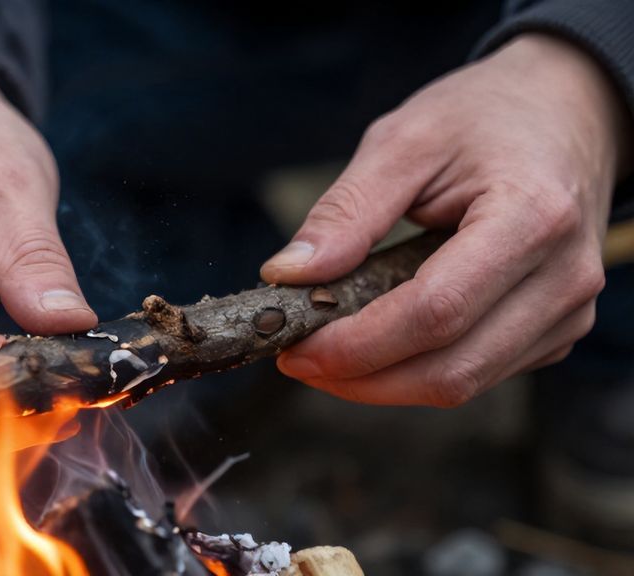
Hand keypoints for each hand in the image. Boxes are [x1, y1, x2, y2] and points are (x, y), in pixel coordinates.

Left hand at [261, 34, 630, 406]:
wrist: (567, 111)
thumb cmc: (483, 117)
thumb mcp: (404, 141)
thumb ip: (346, 211)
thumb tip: (287, 276)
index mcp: (532, 217)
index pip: (436, 312)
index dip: (357, 344)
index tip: (294, 347)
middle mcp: (564, 277)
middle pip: (449, 370)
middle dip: (359, 379)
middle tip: (296, 359)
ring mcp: (569, 312)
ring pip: (461, 384)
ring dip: (381, 383)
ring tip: (325, 350)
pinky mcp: (555, 333)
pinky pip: (475, 374)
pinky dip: (413, 371)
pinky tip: (374, 342)